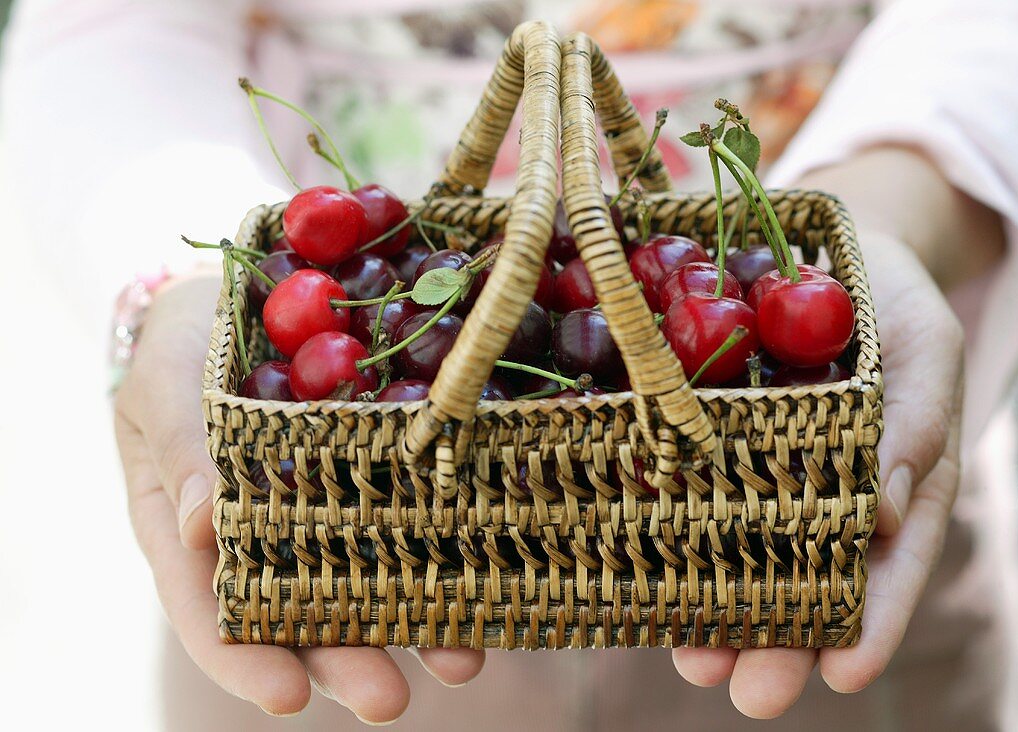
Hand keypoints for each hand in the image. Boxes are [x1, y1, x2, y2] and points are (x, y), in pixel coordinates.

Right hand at [114, 273, 484, 721]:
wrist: (236, 296)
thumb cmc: (181, 343)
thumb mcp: (166, 384)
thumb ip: (182, 449)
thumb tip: (204, 527)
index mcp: (192, 527)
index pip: (209, 608)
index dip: (244, 657)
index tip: (287, 698)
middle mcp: (264, 535)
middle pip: (299, 614)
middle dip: (347, 660)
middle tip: (390, 700)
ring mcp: (326, 507)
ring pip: (366, 581)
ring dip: (413, 625)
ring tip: (462, 661)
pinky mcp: (379, 474)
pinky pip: (411, 518)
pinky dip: (447, 550)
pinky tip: (490, 577)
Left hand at [671, 229, 964, 716]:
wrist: (822, 248)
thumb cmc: (886, 299)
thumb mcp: (923, 344)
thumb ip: (916, 419)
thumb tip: (882, 509)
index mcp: (886, 480)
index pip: (887, 563)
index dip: (871, 621)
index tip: (845, 674)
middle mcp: (817, 490)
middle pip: (803, 579)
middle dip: (779, 640)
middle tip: (753, 693)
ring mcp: (753, 470)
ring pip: (736, 553)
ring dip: (714, 610)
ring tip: (694, 659)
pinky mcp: (696, 441)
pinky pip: (679, 490)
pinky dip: (660, 532)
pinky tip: (636, 572)